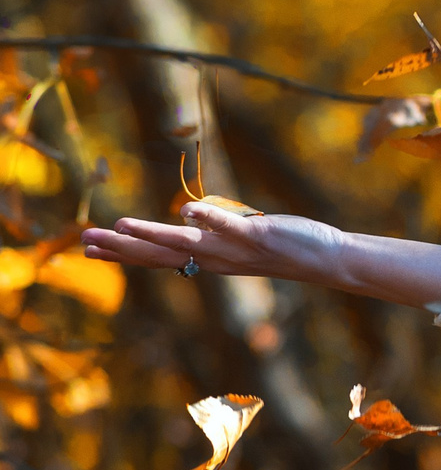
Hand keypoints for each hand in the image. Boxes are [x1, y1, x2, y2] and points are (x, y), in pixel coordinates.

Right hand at [83, 204, 347, 287]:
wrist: (325, 260)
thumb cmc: (282, 248)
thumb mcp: (237, 244)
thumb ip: (210, 237)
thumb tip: (182, 221)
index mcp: (209, 260)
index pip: (158, 259)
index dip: (123, 254)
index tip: (87, 249)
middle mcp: (217, 258)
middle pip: (162, 255)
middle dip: (122, 248)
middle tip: (86, 240)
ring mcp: (236, 248)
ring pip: (187, 244)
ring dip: (153, 234)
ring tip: (121, 224)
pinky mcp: (258, 235)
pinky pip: (230, 226)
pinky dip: (209, 218)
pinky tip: (187, 209)